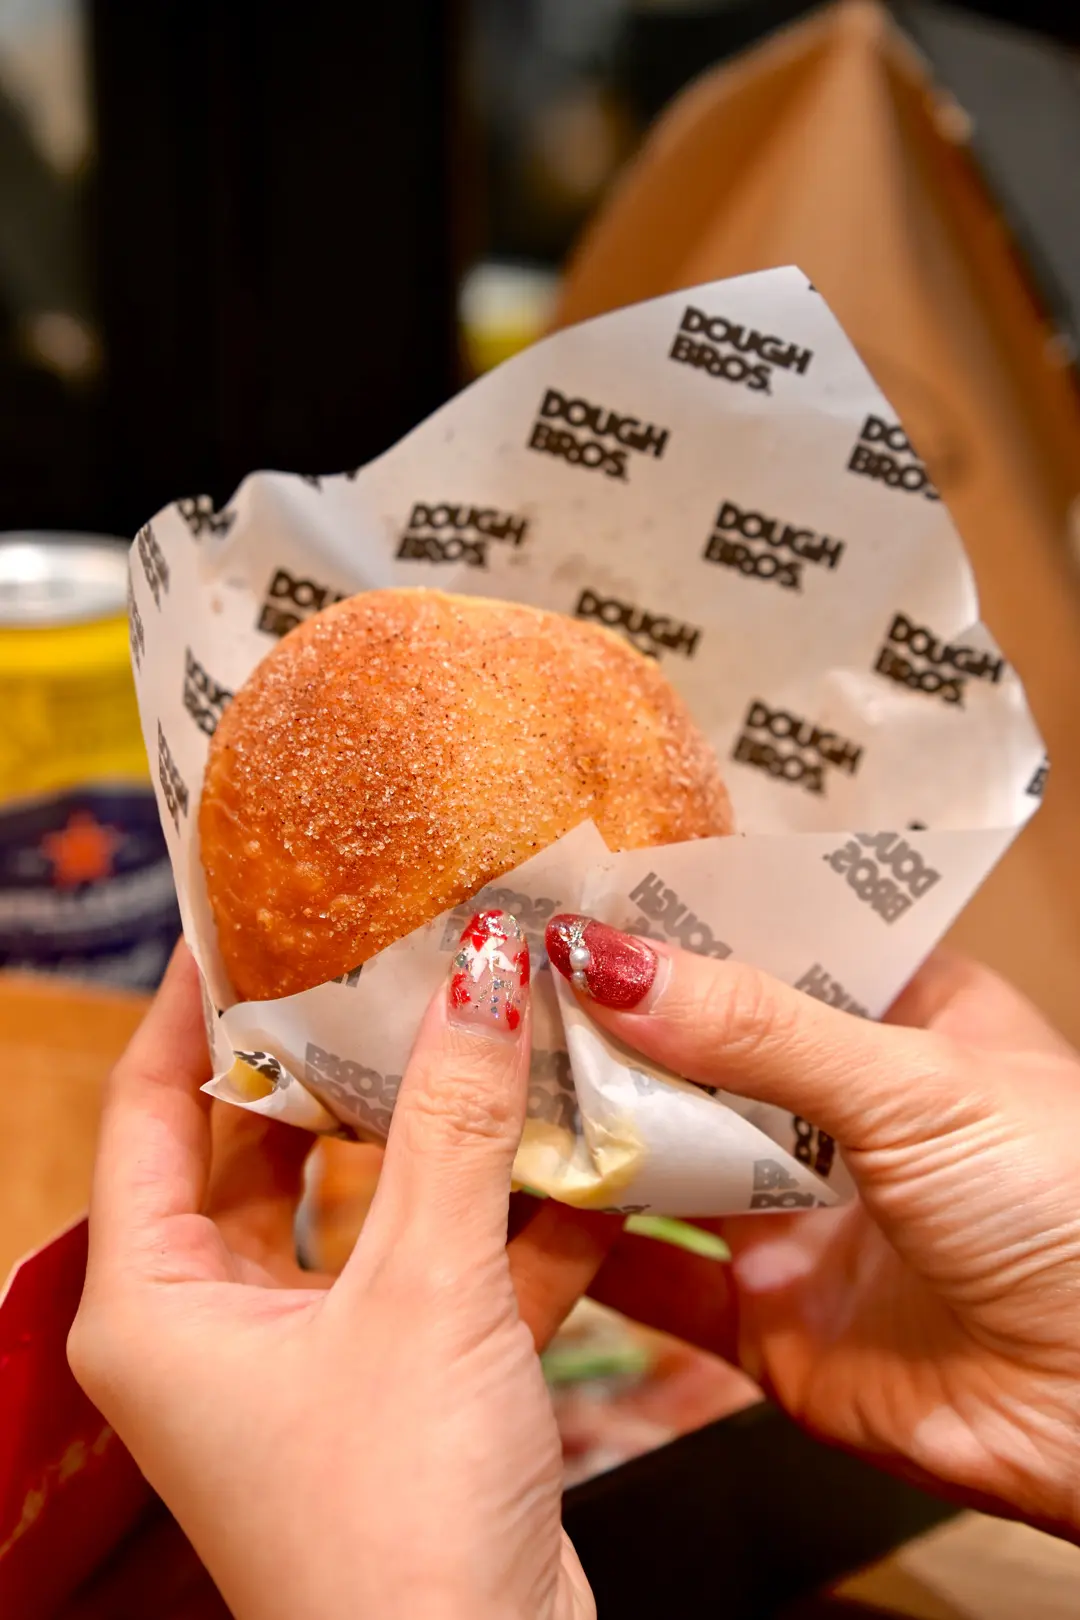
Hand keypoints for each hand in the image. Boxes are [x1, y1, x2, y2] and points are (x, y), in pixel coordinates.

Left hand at [69, 917, 616, 1619]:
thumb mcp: (423, 1294)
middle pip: (270, 1137)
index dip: (201, 997)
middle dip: (344, 1047)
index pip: (155, 1102)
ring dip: (445, 1122)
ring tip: (500, 1010)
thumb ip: (458, 1126)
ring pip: (375, 1195)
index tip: (252, 906)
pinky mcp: (409, 1378)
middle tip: (403, 943)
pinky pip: (449, 1260)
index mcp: (158, 1300)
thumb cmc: (392, 1524)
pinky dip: (509, 1207)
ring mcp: (320, 1350)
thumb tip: (485, 970)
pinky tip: (581, 1132)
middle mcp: (221, 1321)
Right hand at [546, 916, 1079, 1539]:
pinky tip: (513, 1196)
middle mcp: (848, 1111)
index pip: (775, 940)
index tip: (578, 884)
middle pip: (706, 1048)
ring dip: (589, 1124)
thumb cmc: (1068, 1212)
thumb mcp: (917, 1086)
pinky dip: (586, 1244)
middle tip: (503, 974)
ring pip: (669, 1154)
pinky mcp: (768, 1316)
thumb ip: (758, 1027)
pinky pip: (656, 1275)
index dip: (683, 916)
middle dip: (613, 1019)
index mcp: (910, 1019)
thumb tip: (606, 959)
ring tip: (486, 1069)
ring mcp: (804, 1216)